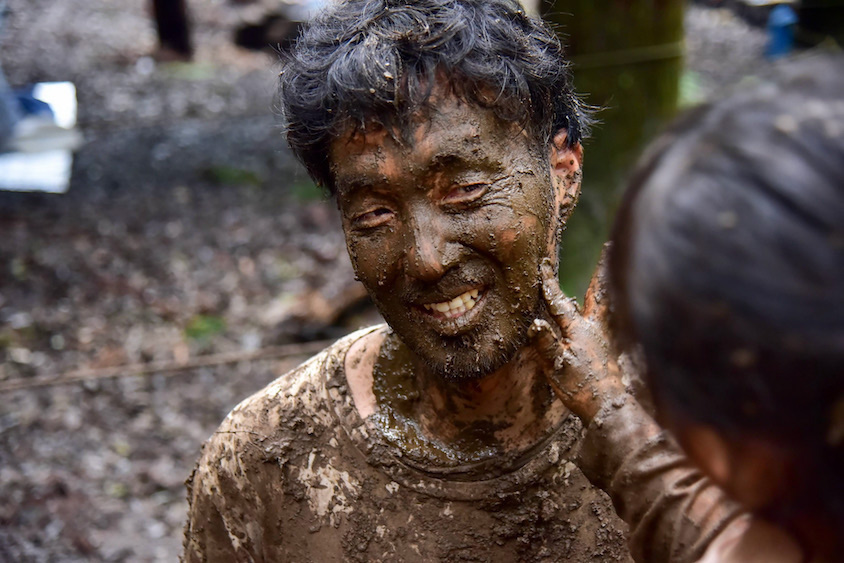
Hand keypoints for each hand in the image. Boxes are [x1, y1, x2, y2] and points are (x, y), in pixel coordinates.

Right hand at [529, 248, 627, 423]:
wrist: (609, 408)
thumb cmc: (581, 387)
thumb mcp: (557, 366)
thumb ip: (546, 343)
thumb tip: (534, 322)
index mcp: (579, 329)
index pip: (559, 302)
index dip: (549, 284)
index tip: (544, 265)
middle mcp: (595, 329)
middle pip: (597, 294)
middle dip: (598, 273)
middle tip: (609, 251)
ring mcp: (604, 339)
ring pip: (604, 306)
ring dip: (603, 289)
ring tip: (605, 276)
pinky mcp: (609, 350)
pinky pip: (606, 321)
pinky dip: (605, 309)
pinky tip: (602, 315)